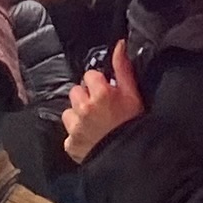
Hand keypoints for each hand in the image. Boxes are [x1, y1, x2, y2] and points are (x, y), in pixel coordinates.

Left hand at [58, 43, 145, 163]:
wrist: (129, 158)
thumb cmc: (134, 124)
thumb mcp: (133, 95)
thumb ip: (123, 68)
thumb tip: (118, 44)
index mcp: (101, 93)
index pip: (89, 75)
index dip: (99, 84)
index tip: (106, 93)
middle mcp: (85, 108)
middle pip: (76, 91)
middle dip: (85, 98)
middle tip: (99, 109)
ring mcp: (76, 126)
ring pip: (69, 111)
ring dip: (78, 115)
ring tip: (93, 124)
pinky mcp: (70, 143)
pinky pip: (68, 133)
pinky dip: (77, 135)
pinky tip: (90, 138)